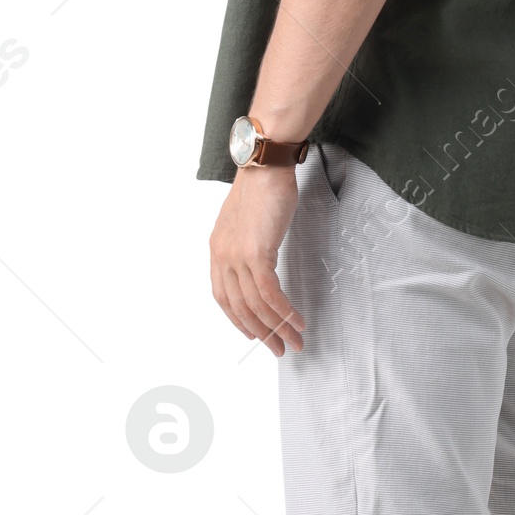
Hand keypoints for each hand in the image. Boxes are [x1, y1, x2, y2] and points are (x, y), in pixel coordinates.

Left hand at [210, 167, 304, 355]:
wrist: (266, 166)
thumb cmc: (261, 187)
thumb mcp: (246, 222)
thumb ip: (247, 245)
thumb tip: (259, 263)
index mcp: (217, 251)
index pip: (223, 297)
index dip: (239, 320)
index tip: (255, 334)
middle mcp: (222, 257)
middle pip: (239, 307)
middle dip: (261, 333)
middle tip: (279, 349)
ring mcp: (237, 256)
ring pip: (256, 305)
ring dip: (277, 328)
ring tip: (295, 341)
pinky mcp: (257, 253)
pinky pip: (270, 293)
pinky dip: (284, 311)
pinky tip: (297, 320)